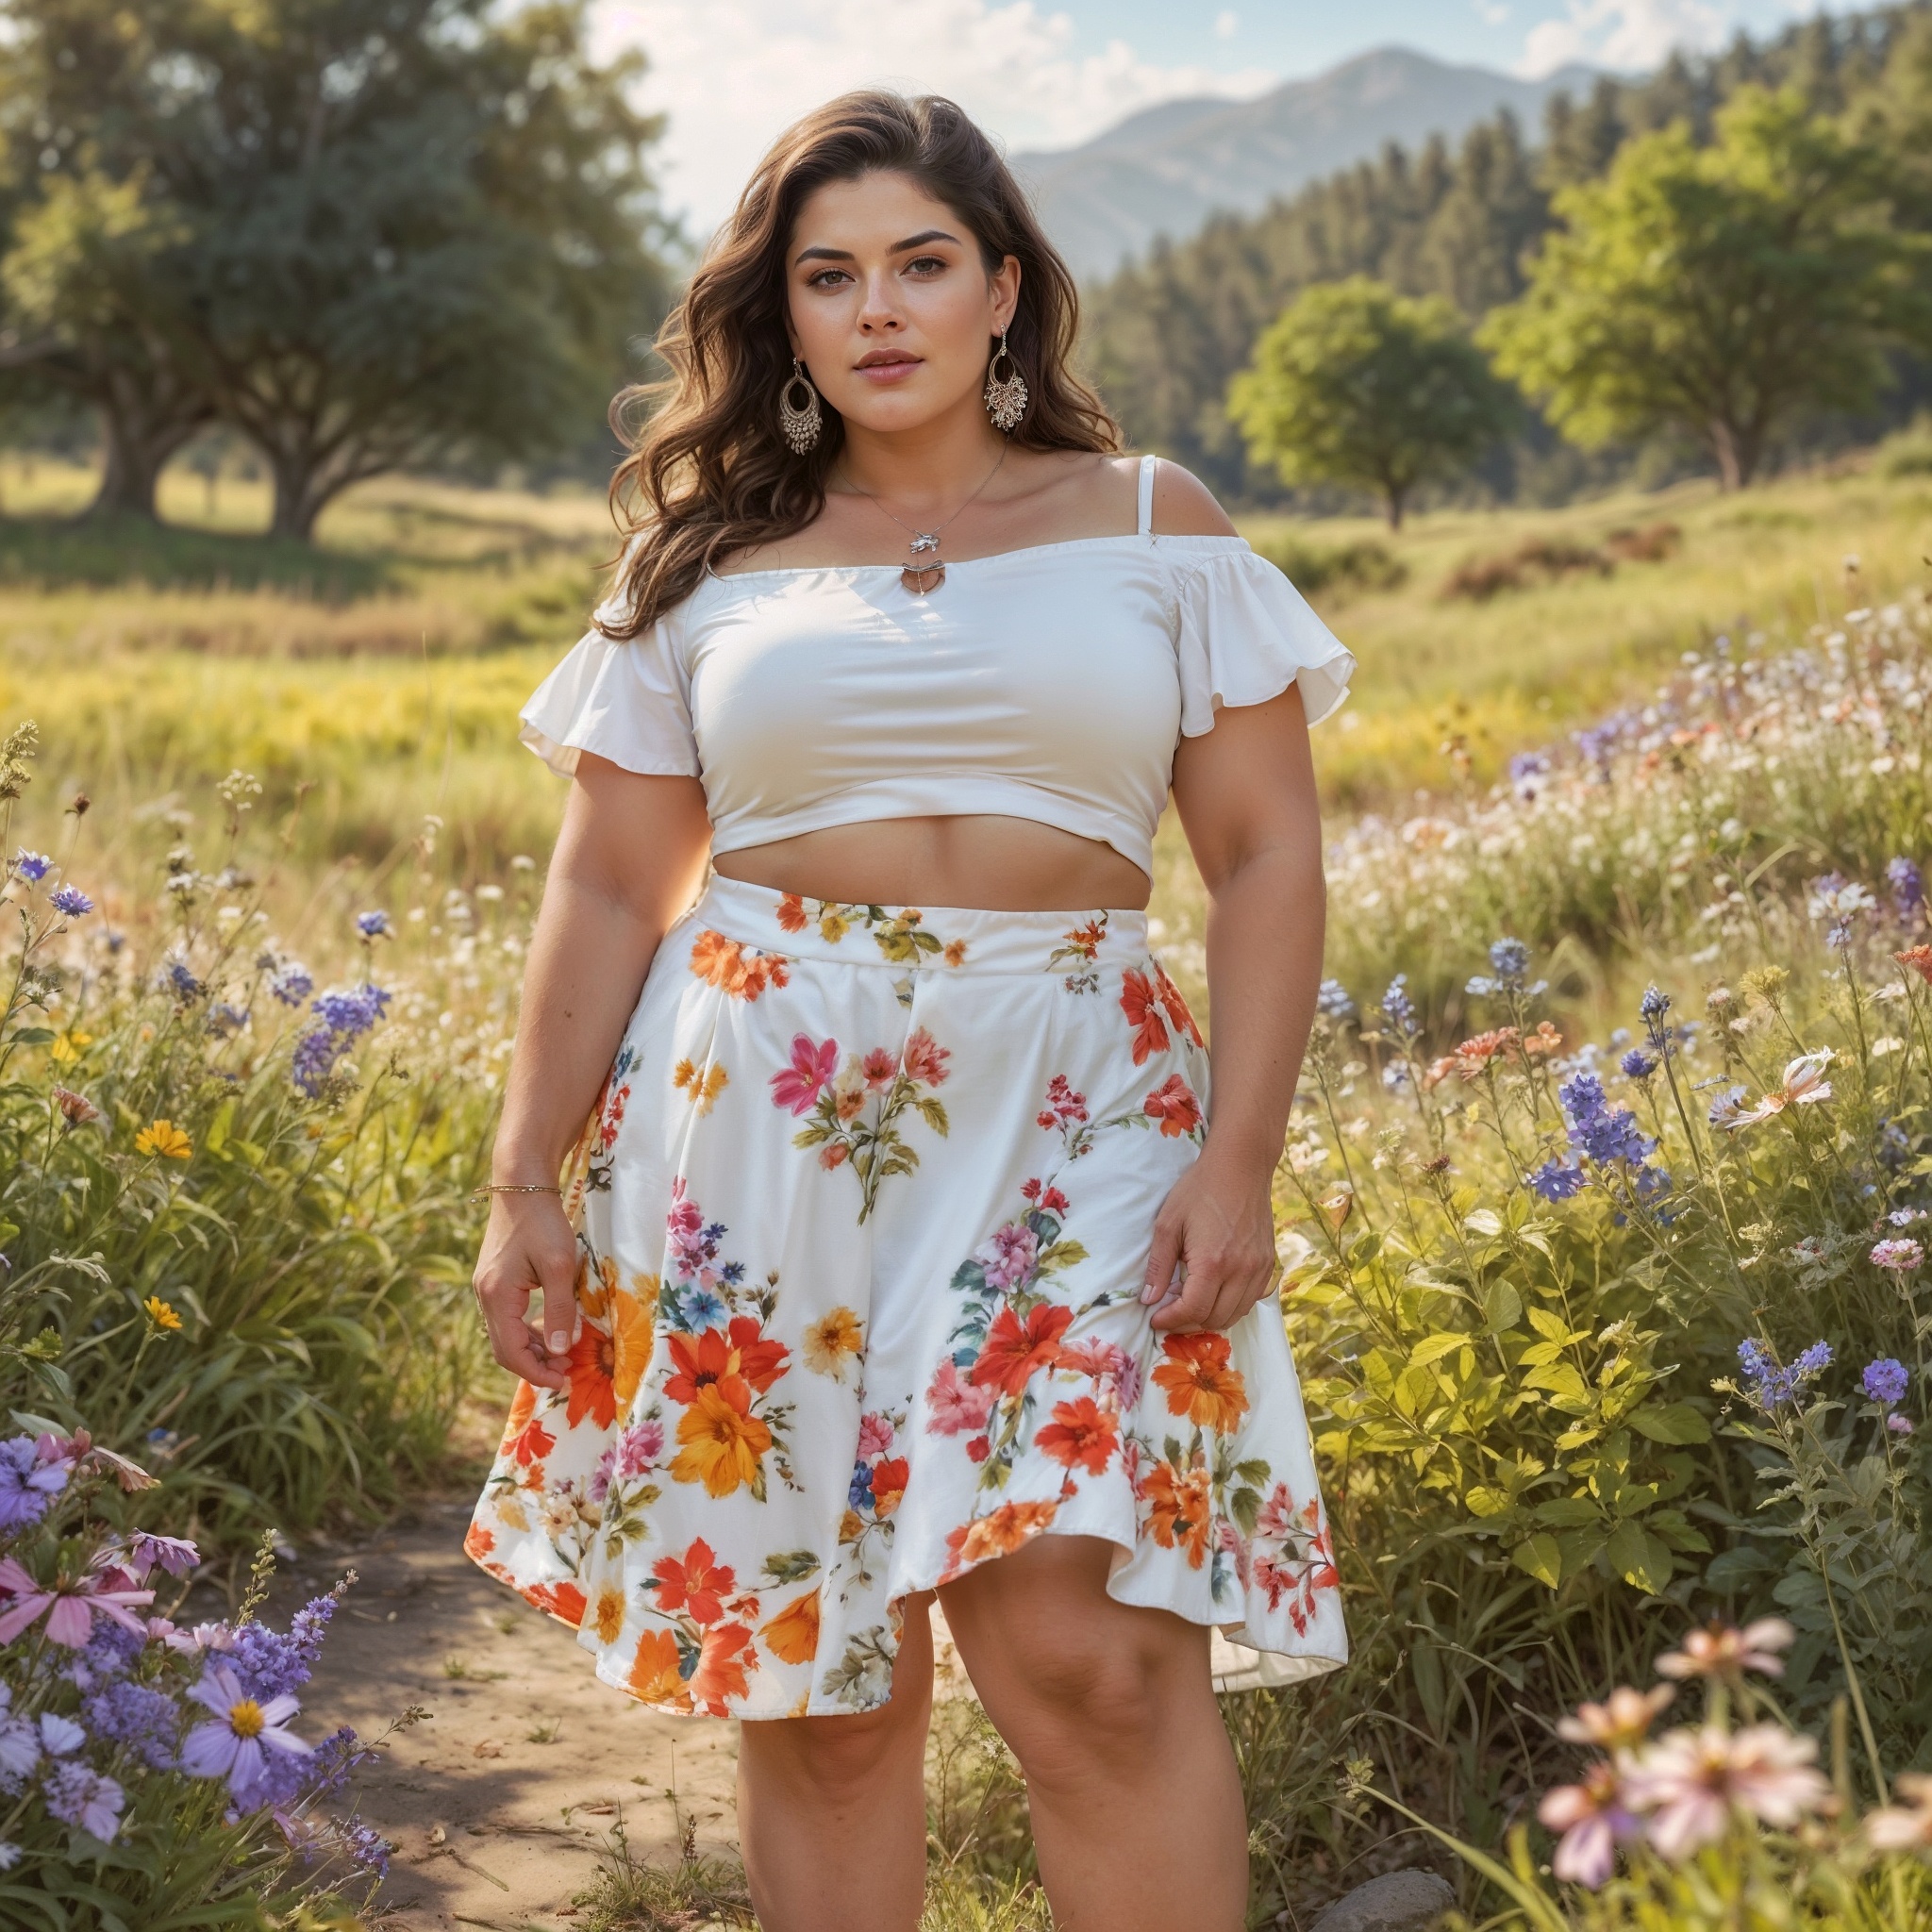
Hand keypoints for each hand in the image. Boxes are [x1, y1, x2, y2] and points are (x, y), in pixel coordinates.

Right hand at [472, 1192, 580, 1392]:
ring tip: (563, 1354)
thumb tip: (561, 1350)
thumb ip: (559, 1309)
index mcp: (497, 1296)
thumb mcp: (558, 1266)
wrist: (522, 1183)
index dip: (536, 1372)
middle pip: (504, 1348)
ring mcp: (487, 1288)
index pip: (511, 1352)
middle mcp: (485, 1295)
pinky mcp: (495, 1280)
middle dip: (535, 1365)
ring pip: (506, 1334)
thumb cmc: (543, 1221)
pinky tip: (551, 1329)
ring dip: (533, 1348)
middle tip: (566, 1372)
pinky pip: (509, 1318)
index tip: (563, 1380)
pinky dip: (528, 1330)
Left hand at [1140, 1153, 1281, 1332]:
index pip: (1193, 1311)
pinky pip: (1252, 1300)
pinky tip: (1215, 1294)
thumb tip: (1149, 1299)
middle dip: (1188, 1323)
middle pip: (1215, 1319)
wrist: (1240, 1167)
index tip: (1156, 1318)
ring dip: (1211, 1318)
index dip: (1171, 1321)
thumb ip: (1159, 1265)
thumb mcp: (1168, 1224)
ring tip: (1190, 1306)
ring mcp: (1258, 1268)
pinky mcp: (1268, 1263)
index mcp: (1213, 1262)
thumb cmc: (1200, 1190)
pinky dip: (1232, 1306)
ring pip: (1236, 1314)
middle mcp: (1241, 1270)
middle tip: (1170, 1313)